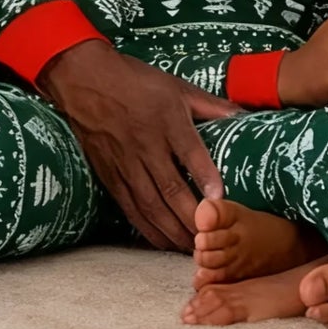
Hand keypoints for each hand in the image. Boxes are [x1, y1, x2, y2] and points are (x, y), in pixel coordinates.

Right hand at [35, 39, 238, 251]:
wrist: (85, 82)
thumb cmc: (136, 82)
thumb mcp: (178, 87)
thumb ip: (211, 105)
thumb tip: (242, 116)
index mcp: (166, 120)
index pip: (190, 152)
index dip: (205, 176)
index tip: (220, 198)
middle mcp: (145, 145)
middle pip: (170, 187)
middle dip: (191, 216)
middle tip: (212, 237)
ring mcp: (125, 163)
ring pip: (149, 204)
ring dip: (171, 229)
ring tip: (192, 246)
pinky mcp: (109, 175)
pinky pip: (129, 207)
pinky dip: (146, 228)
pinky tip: (161, 241)